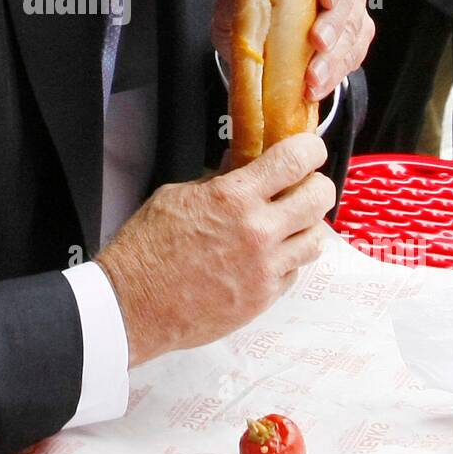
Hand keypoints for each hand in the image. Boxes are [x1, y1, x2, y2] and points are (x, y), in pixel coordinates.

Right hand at [95, 134, 335, 365]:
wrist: (133, 305)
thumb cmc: (146, 249)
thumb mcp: (175, 196)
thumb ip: (216, 181)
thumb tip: (240, 166)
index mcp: (233, 198)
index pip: (295, 161)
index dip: (310, 148)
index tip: (309, 149)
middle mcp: (258, 231)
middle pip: (319, 197)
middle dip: (316, 185)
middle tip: (304, 185)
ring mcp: (265, 268)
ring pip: (316, 238)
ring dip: (307, 225)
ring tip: (289, 223)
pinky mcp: (263, 298)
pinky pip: (295, 271)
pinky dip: (289, 258)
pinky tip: (269, 254)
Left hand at [211, 0, 374, 102]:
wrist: (253, 46)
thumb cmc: (247, 15)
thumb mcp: (235, 3)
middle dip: (334, 25)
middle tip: (318, 43)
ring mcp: (349, 12)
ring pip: (354, 31)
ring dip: (334, 59)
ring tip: (313, 79)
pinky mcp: (353, 42)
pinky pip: (353, 57)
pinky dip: (335, 75)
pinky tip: (316, 88)